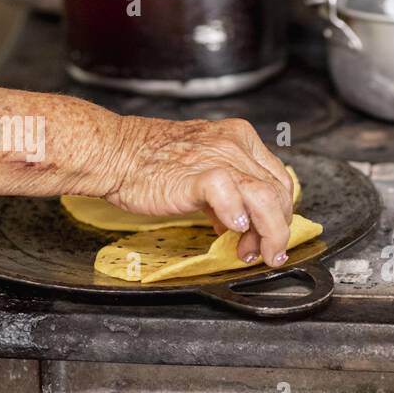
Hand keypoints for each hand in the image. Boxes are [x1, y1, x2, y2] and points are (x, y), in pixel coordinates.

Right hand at [106, 117, 293, 265]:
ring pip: (265, 196)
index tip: (271, 236)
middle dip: (276, 230)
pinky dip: (236, 215)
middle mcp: (235, 145)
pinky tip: (230, 231)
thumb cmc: (149, 163)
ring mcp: (219, 157)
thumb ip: (228, 194)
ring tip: (256, 253)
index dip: (280, 214)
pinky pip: (230, 193)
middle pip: (279, 192)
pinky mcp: (198, 174)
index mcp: (240, 139)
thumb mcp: (201, 172)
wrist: (113, 152)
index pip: (279, 180)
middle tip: (263, 252)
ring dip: (269, 232)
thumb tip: (242, 225)